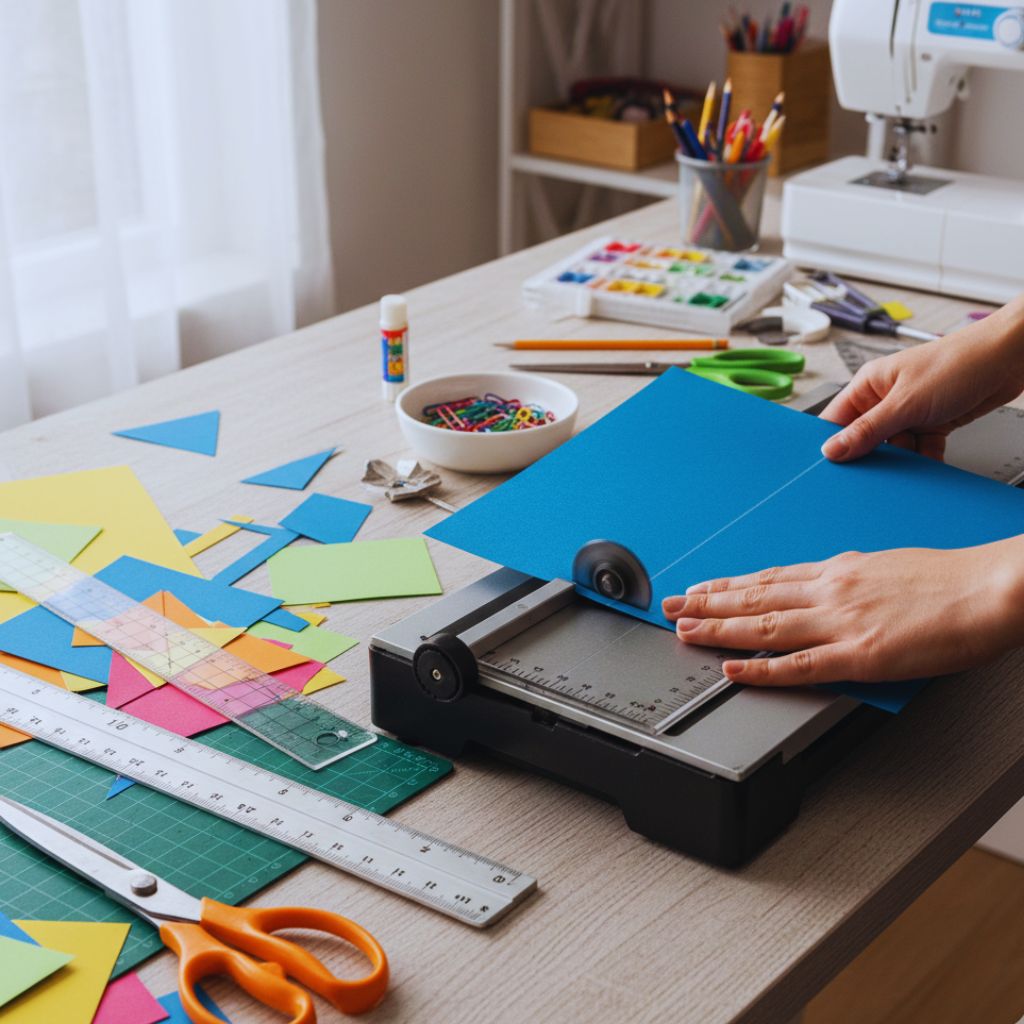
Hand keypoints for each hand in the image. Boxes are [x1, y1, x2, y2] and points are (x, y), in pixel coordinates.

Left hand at [661, 539, 1023, 685]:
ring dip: (719, 629)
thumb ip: (851, 578)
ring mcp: (841, 622)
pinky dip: (762, 669)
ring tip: (684, 630)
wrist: (990, 589)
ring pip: (765, 626)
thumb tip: (829, 580)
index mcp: (839, 570)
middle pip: (755, 598)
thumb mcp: (887, 565)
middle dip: (707, 603)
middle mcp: (831, 591)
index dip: (728, 586)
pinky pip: (800, 665)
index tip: (700, 588)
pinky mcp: (861, 654)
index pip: (768, 578)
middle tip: (670, 606)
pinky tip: (733, 669)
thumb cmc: (950, 579)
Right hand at [821, 296, 1023, 461]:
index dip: (831, 444)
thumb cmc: (960, 362)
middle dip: (870, 457)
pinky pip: (919, 450)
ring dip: (901, 461)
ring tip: (906, 468)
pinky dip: (924, 460)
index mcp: (869, 385)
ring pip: (894, 447)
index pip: (836, 420)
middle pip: (865, 438)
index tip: (831, 468)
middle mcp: (886, 398)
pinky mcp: (933, 422)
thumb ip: (868, 430)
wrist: (1010, 358)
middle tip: (870, 474)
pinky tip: (927, 466)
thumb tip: (833, 449)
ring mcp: (910, 411)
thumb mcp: (906, 403)